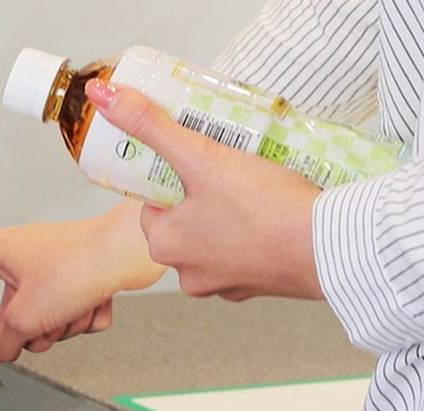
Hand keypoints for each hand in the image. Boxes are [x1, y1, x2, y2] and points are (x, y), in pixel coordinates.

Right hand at [0, 203, 165, 361]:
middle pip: (9, 314)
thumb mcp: (27, 316)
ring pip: (46, 320)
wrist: (131, 252)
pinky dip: (86, 317)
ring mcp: (52, 267)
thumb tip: (5, 350)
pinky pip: (72, 316)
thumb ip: (5, 341)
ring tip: (80, 306)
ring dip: (64, 326)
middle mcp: (22, 257)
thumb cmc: (79, 266)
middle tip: (51, 320)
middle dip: (34, 329)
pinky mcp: (79, 277)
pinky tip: (99, 301)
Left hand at [86, 79, 323, 301]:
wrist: (328, 247)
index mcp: (164, 245)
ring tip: (257, 193)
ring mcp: (224, 285)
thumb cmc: (263, 207)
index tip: (198, 163)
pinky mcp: (258, 287)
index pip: (154, 204)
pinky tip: (275, 218)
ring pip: (217, 239)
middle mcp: (187, 273)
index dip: (175, 179)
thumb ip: (153, 126)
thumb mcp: (201, 156)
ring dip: (231, 217)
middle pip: (186, 221)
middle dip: (205, 197)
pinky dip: (258, 236)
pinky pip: (248, 254)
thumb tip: (105, 99)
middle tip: (232, 173)